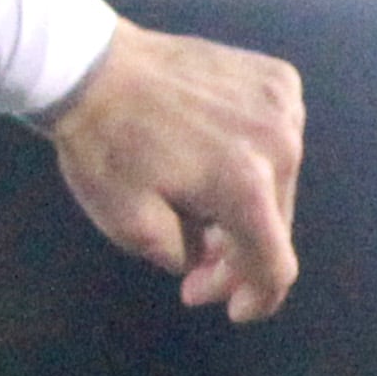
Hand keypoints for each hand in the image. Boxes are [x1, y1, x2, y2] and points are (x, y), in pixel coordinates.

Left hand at [45, 19, 305, 322]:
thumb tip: (209, 262)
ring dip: (246, 205)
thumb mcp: (130, 224)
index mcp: (246, 185)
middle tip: (194, 264)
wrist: (92, 66)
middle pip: (277, 224)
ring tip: (197, 209)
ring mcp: (284, 104)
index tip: (234, 309)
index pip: (275, 264)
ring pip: (280, 182)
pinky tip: (214, 160)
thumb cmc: (105, 146)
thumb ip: (185, 258)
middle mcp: (280, 144)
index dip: (259, 297)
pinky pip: (277, 138)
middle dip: (238, 254)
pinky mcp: (278, 78)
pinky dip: (254, 159)